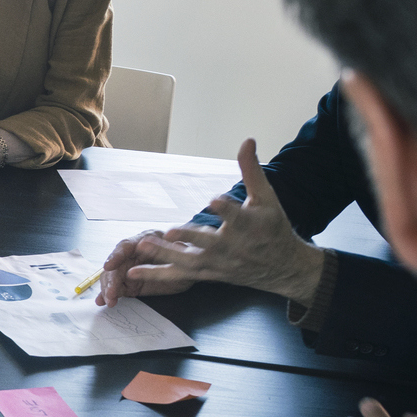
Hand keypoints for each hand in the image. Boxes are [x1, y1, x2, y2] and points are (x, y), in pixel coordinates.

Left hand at [97, 138, 322, 304]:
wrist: (282, 266)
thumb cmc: (272, 227)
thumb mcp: (266, 198)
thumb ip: (251, 170)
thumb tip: (247, 140)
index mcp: (250, 226)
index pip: (238, 217)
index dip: (226, 209)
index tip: (215, 200)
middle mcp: (233, 247)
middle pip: (209, 244)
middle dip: (191, 238)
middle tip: (171, 231)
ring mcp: (219, 263)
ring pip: (191, 262)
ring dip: (166, 255)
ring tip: (143, 245)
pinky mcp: (208, 274)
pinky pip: (181, 276)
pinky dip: (158, 275)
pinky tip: (134, 271)